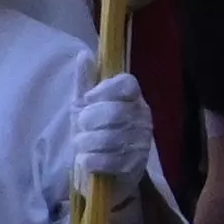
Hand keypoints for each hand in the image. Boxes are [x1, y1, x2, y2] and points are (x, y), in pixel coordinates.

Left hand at [58, 72, 150, 192]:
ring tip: (82, 145)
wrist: (100, 169)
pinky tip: (86, 160)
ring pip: (110, 137)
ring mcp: (142, 142)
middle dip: (88, 120)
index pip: (128, 83)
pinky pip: (110, 160)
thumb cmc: (93, 131)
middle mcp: (143, 118)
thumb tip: (84, 54)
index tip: (87, 99)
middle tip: (80, 127)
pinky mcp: (136, 166)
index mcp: (132, 98)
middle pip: (115, 111)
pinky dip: (90, 160)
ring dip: (85, 142)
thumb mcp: (83, 106)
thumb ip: (84, 82)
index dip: (104, 89)